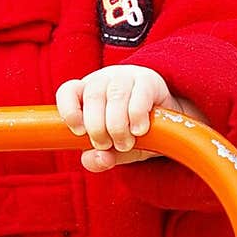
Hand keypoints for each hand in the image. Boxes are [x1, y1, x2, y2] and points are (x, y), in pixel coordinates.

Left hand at [56, 66, 198, 172]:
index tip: (79, 132)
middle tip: (107, 145)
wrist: (169, 124)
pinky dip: (137, 117)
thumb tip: (100, 159)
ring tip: (125, 143)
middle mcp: (103, 80)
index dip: (69, 110)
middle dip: (97, 127)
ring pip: (115, 95)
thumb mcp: (113, 150)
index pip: (68, 91)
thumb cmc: (132, 133)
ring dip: (117, 125)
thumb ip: (99, 159)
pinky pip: (139, 96)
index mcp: (86, 93)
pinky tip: (140, 130)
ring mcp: (126, 76)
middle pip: (92, 96)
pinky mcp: (148, 80)